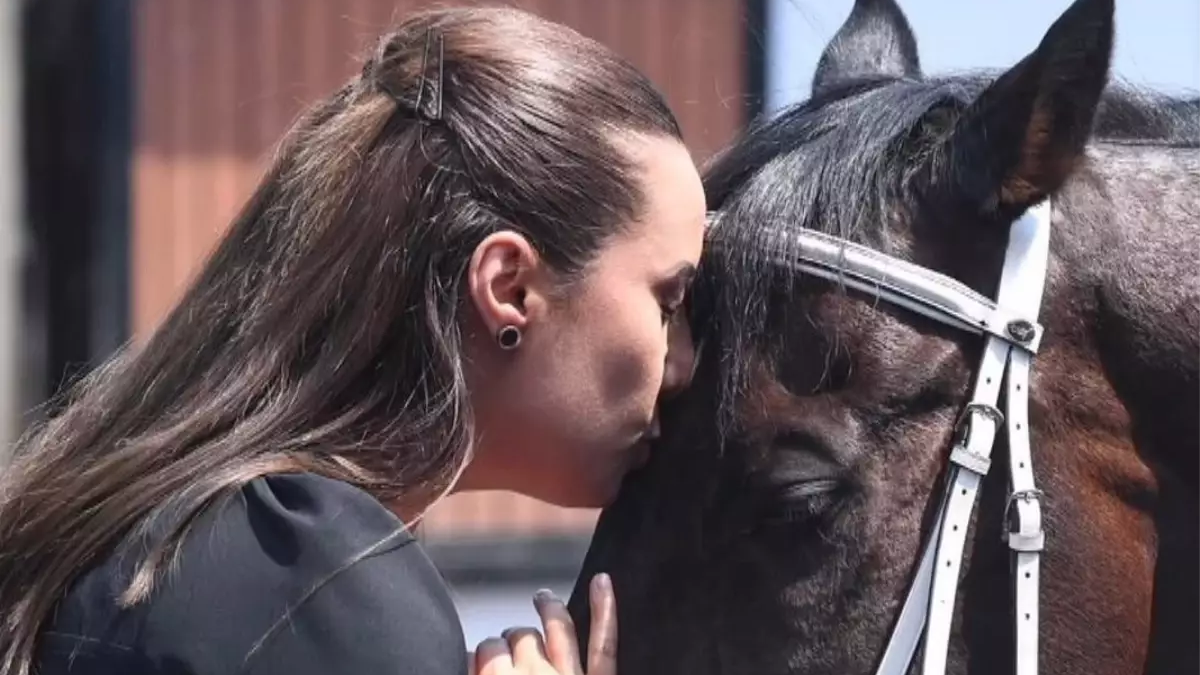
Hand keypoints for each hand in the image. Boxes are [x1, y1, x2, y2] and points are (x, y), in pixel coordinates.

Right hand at [475, 573, 616, 674]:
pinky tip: (602, 581)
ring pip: (558, 628)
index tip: (483, 659)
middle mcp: (536, 674)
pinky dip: (605, 610)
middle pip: (521, 636)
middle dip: (513, 636)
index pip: (487, 650)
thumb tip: (471, 660)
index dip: (485, 652)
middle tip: (510, 645)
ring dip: (549, 607)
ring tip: (543, 598)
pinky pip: (604, 644)